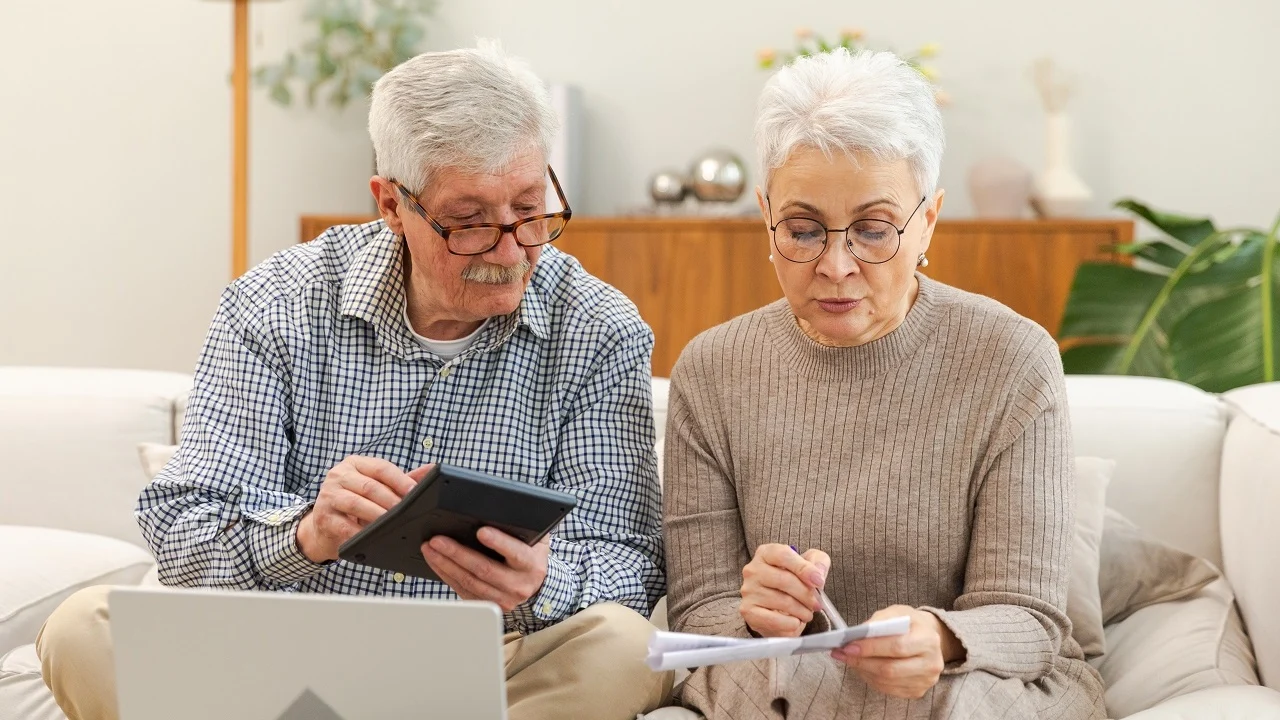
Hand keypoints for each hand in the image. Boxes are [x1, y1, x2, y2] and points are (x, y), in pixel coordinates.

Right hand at [296, 457, 431, 562]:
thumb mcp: (377, 487)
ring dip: (378, 516)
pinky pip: (345, 525)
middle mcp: (339, 475)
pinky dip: (360, 532)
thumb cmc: (355, 502)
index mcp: (355, 464)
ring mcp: (328, 495)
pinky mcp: (323, 516)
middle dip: (391, 501)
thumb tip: (431, 470)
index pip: (381, 468)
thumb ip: (402, 479)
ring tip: (393, 524)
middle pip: (370, 486)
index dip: (400, 480)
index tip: (415, 492)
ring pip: (357, 504)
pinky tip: (372, 537)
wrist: (324, 526)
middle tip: (407, 513)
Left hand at [421, 528, 550, 611]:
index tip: (481, 531)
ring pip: (469, 582)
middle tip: (438, 540)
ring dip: (445, 564)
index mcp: (531, 564)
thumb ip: (520, 527)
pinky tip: (436, 562)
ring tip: (430, 548)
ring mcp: (502, 598)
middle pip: (484, 569)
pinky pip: (462, 590)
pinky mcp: (486, 604)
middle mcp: (518, 585)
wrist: (532, 582)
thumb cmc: (529, 553)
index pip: (515, 553)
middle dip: (457, 553)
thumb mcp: (533, 538)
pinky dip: (446, 575)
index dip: (499, 542)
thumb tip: (498, 509)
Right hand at [739, 544, 831, 637]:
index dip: (803, 568)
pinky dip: (791, 623)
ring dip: (802, 611)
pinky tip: (796, 621)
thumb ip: (818, 562)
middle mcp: (753, 570)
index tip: (819, 582)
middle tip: (817, 604)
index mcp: (766, 553)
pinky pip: (774, 620)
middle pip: (784, 580)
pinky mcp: (748, 611)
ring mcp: (748, 591)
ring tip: (807, 613)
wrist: (777, 608)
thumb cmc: (794, 582)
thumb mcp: (810, 565)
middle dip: (806, 594)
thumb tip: (818, 573)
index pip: (783, 555)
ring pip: (782, 601)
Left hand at [832, 605, 962, 698]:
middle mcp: (931, 663)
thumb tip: (857, 635)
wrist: (928, 638)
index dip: (870, 648)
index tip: (849, 646)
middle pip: (890, 669)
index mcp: (928, 639)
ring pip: (886, 682)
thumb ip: (878, 622)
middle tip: (842, 654)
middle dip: (861, 661)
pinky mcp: (917, 691)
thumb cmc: (910, 624)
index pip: (897, 647)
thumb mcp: (897, 612)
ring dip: (863, 671)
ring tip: (849, 659)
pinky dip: (871, 679)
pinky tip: (862, 668)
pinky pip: (888, 689)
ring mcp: (925, 680)